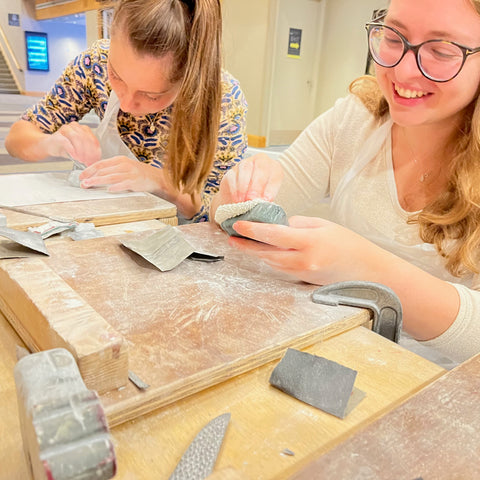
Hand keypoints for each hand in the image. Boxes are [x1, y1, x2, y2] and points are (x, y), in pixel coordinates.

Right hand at [47, 122, 100, 165]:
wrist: (50, 146)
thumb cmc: (67, 148)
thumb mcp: (80, 150)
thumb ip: (88, 153)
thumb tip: (95, 162)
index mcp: (83, 129)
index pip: (93, 139)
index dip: (96, 151)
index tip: (96, 160)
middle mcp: (76, 127)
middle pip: (86, 138)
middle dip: (89, 152)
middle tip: (89, 162)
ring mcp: (66, 129)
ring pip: (77, 138)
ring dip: (81, 151)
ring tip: (82, 160)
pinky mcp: (58, 135)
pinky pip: (67, 142)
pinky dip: (72, 150)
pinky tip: (75, 157)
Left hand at [79, 156, 161, 192]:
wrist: (155, 177)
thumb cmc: (138, 173)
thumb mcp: (124, 167)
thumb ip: (111, 169)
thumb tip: (95, 175)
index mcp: (119, 160)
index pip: (101, 164)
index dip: (89, 170)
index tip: (81, 176)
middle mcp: (124, 165)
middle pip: (104, 170)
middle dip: (91, 177)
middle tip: (83, 183)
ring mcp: (130, 173)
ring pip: (111, 177)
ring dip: (98, 181)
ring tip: (90, 185)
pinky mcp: (135, 181)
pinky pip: (124, 184)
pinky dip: (116, 187)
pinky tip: (109, 190)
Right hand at [210, 153, 283, 221]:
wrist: (243, 199)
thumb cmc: (259, 197)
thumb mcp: (267, 197)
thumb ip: (267, 198)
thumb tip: (263, 203)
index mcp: (275, 168)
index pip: (275, 174)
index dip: (271, 188)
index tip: (266, 200)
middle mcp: (261, 161)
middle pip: (261, 168)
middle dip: (257, 185)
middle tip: (252, 199)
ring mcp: (246, 163)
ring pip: (245, 168)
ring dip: (244, 187)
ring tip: (244, 201)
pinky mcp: (232, 170)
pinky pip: (233, 176)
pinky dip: (235, 189)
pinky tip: (237, 199)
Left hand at [228, 215, 387, 284]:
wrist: (367, 270)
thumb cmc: (348, 244)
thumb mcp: (323, 225)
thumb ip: (297, 224)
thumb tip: (277, 225)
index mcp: (309, 242)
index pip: (273, 235)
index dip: (252, 230)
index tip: (238, 225)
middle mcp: (303, 260)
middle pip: (266, 253)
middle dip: (247, 245)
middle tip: (233, 237)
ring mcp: (302, 273)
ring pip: (271, 263)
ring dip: (256, 253)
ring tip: (243, 243)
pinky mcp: (303, 281)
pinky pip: (281, 269)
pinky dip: (270, 260)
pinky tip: (264, 252)